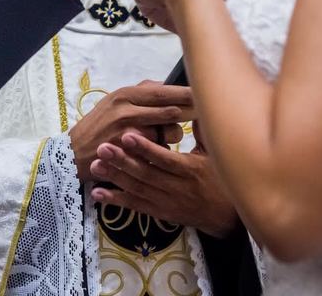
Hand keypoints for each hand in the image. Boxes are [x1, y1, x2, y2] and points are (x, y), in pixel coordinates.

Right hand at [68, 81, 194, 181]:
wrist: (74, 153)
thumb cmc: (98, 126)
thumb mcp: (113, 102)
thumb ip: (139, 93)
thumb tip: (166, 85)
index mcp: (124, 95)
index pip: (162, 91)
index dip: (185, 92)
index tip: (204, 92)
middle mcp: (127, 110)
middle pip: (171, 111)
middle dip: (188, 114)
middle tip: (200, 114)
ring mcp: (129, 133)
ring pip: (169, 133)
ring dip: (173, 136)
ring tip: (160, 137)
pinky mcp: (132, 154)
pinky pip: (159, 152)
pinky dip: (160, 152)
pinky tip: (150, 153)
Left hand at [91, 132, 238, 237]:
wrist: (225, 216)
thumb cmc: (220, 179)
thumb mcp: (216, 155)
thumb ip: (202, 131)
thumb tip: (195, 104)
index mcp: (191, 170)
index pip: (165, 159)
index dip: (145, 148)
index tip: (127, 134)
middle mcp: (177, 188)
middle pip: (146, 174)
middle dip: (122, 161)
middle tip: (101, 147)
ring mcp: (167, 202)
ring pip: (137, 190)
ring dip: (115, 178)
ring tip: (95, 166)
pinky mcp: (160, 213)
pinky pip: (136, 207)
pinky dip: (116, 200)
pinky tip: (98, 193)